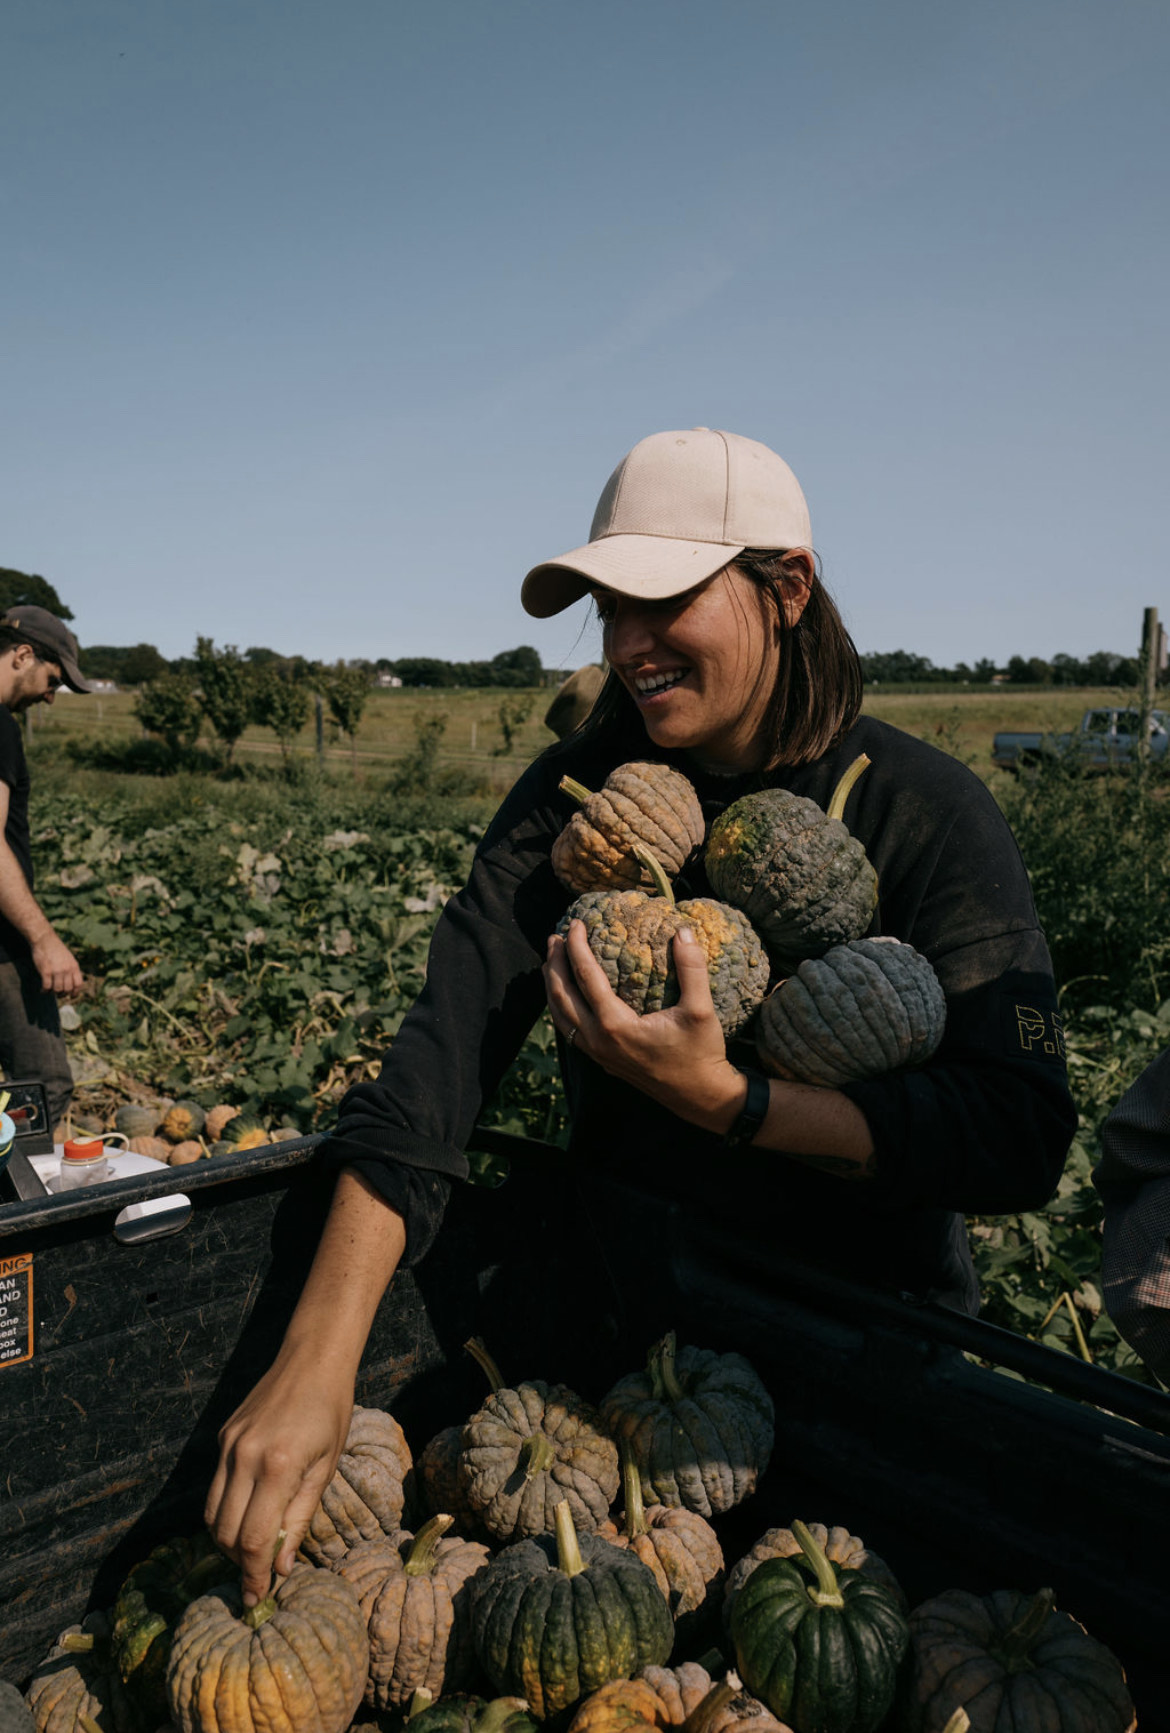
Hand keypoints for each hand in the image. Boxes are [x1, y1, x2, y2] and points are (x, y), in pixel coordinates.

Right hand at [31, 929, 82, 996]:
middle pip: (68, 989)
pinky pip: (47, 987)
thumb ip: (71, 969)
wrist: (45, 940)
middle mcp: (67, 969)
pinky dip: (44, 991)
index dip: (75, 992)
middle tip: (57, 994)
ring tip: (49, 991)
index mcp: (74, 966)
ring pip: (57, 990)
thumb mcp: (69, 958)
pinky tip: (42, 990)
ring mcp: (57, 971)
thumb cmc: (56, 949)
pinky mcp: (46, 971)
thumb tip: (72, 983)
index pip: (79, 984)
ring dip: (53, 993)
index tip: (71, 996)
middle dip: (63, 994)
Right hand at [205, 1352, 353, 1604]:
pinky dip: (225, 1511)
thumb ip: (300, 1518)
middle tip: (258, 1576)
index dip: (254, 1574)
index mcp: (277, 1466)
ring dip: (228, 1540)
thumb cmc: (331, 1413)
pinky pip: (215, 1488)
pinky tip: (248, 1515)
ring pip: (211, 1514)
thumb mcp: (325, 1468)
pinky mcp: (221, 1437)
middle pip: (225, 1532)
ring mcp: (228, 1446)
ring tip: (253, 1549)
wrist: (311, 1360)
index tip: (256, 1599)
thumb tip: (281, 1566)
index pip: (255, 1538)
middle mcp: (244, 1457)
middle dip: (239, 1562)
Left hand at [544, 920, 744, 1133]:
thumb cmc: (701, 1053)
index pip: (586, 977)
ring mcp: (598, 1053)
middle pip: (561, 995)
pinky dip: (560, 1007)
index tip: (576, 923)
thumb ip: (691, 968)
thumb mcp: (701, 1010)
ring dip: (552, 986)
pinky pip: (569, 1030)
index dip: (577, 947)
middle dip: (554, 964)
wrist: (700, 1096)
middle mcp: (599, 1040)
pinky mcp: (602, 1060)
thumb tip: (683, 931)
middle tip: (554, 937)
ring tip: (551, 961)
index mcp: (616, 1025)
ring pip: (559, 1016)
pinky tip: (565, 996)